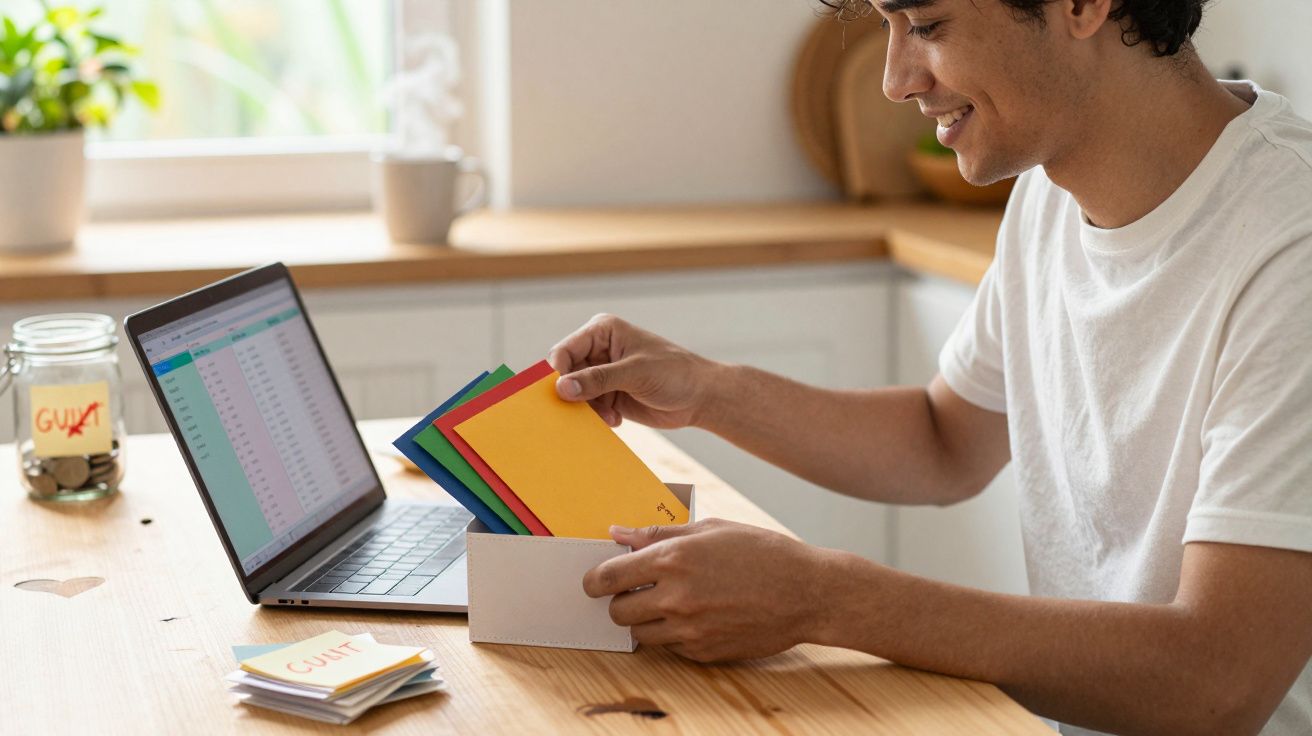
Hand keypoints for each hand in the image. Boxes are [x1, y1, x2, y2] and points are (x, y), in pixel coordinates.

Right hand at [546, 314, 719, 428]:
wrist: (700, 397)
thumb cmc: (675, 373)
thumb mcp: (635, 373)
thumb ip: (598, 379)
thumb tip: (562, 388)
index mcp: (602, 332)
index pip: (565, 350)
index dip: (559, 372)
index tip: (563, 394)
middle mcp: (598, 351)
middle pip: (566, 374)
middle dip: (572, 394)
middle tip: (585, 410)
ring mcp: (602, 375)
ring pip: (574, 395)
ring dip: (587, 409)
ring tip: (609, 416)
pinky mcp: (608, 396)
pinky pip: (588, 409)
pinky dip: (596, 418)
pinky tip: (616, 420)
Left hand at [581, 518, 829, 661]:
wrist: (807, 592)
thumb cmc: (762, 552)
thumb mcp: (711, 529)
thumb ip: (658, 534)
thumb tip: (617, 534)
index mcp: (674, 560)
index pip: (607, 578)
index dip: (594, 580)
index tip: (594, 581)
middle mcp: (676, 598)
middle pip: (616, 611)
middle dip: (620, 600)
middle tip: (637, 590)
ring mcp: (690, 630)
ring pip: (639, 634)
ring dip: (644, 620)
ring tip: (669, 603)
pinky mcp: (704, 653)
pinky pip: (669, 647)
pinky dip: (673, 634)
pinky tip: (697, 615)